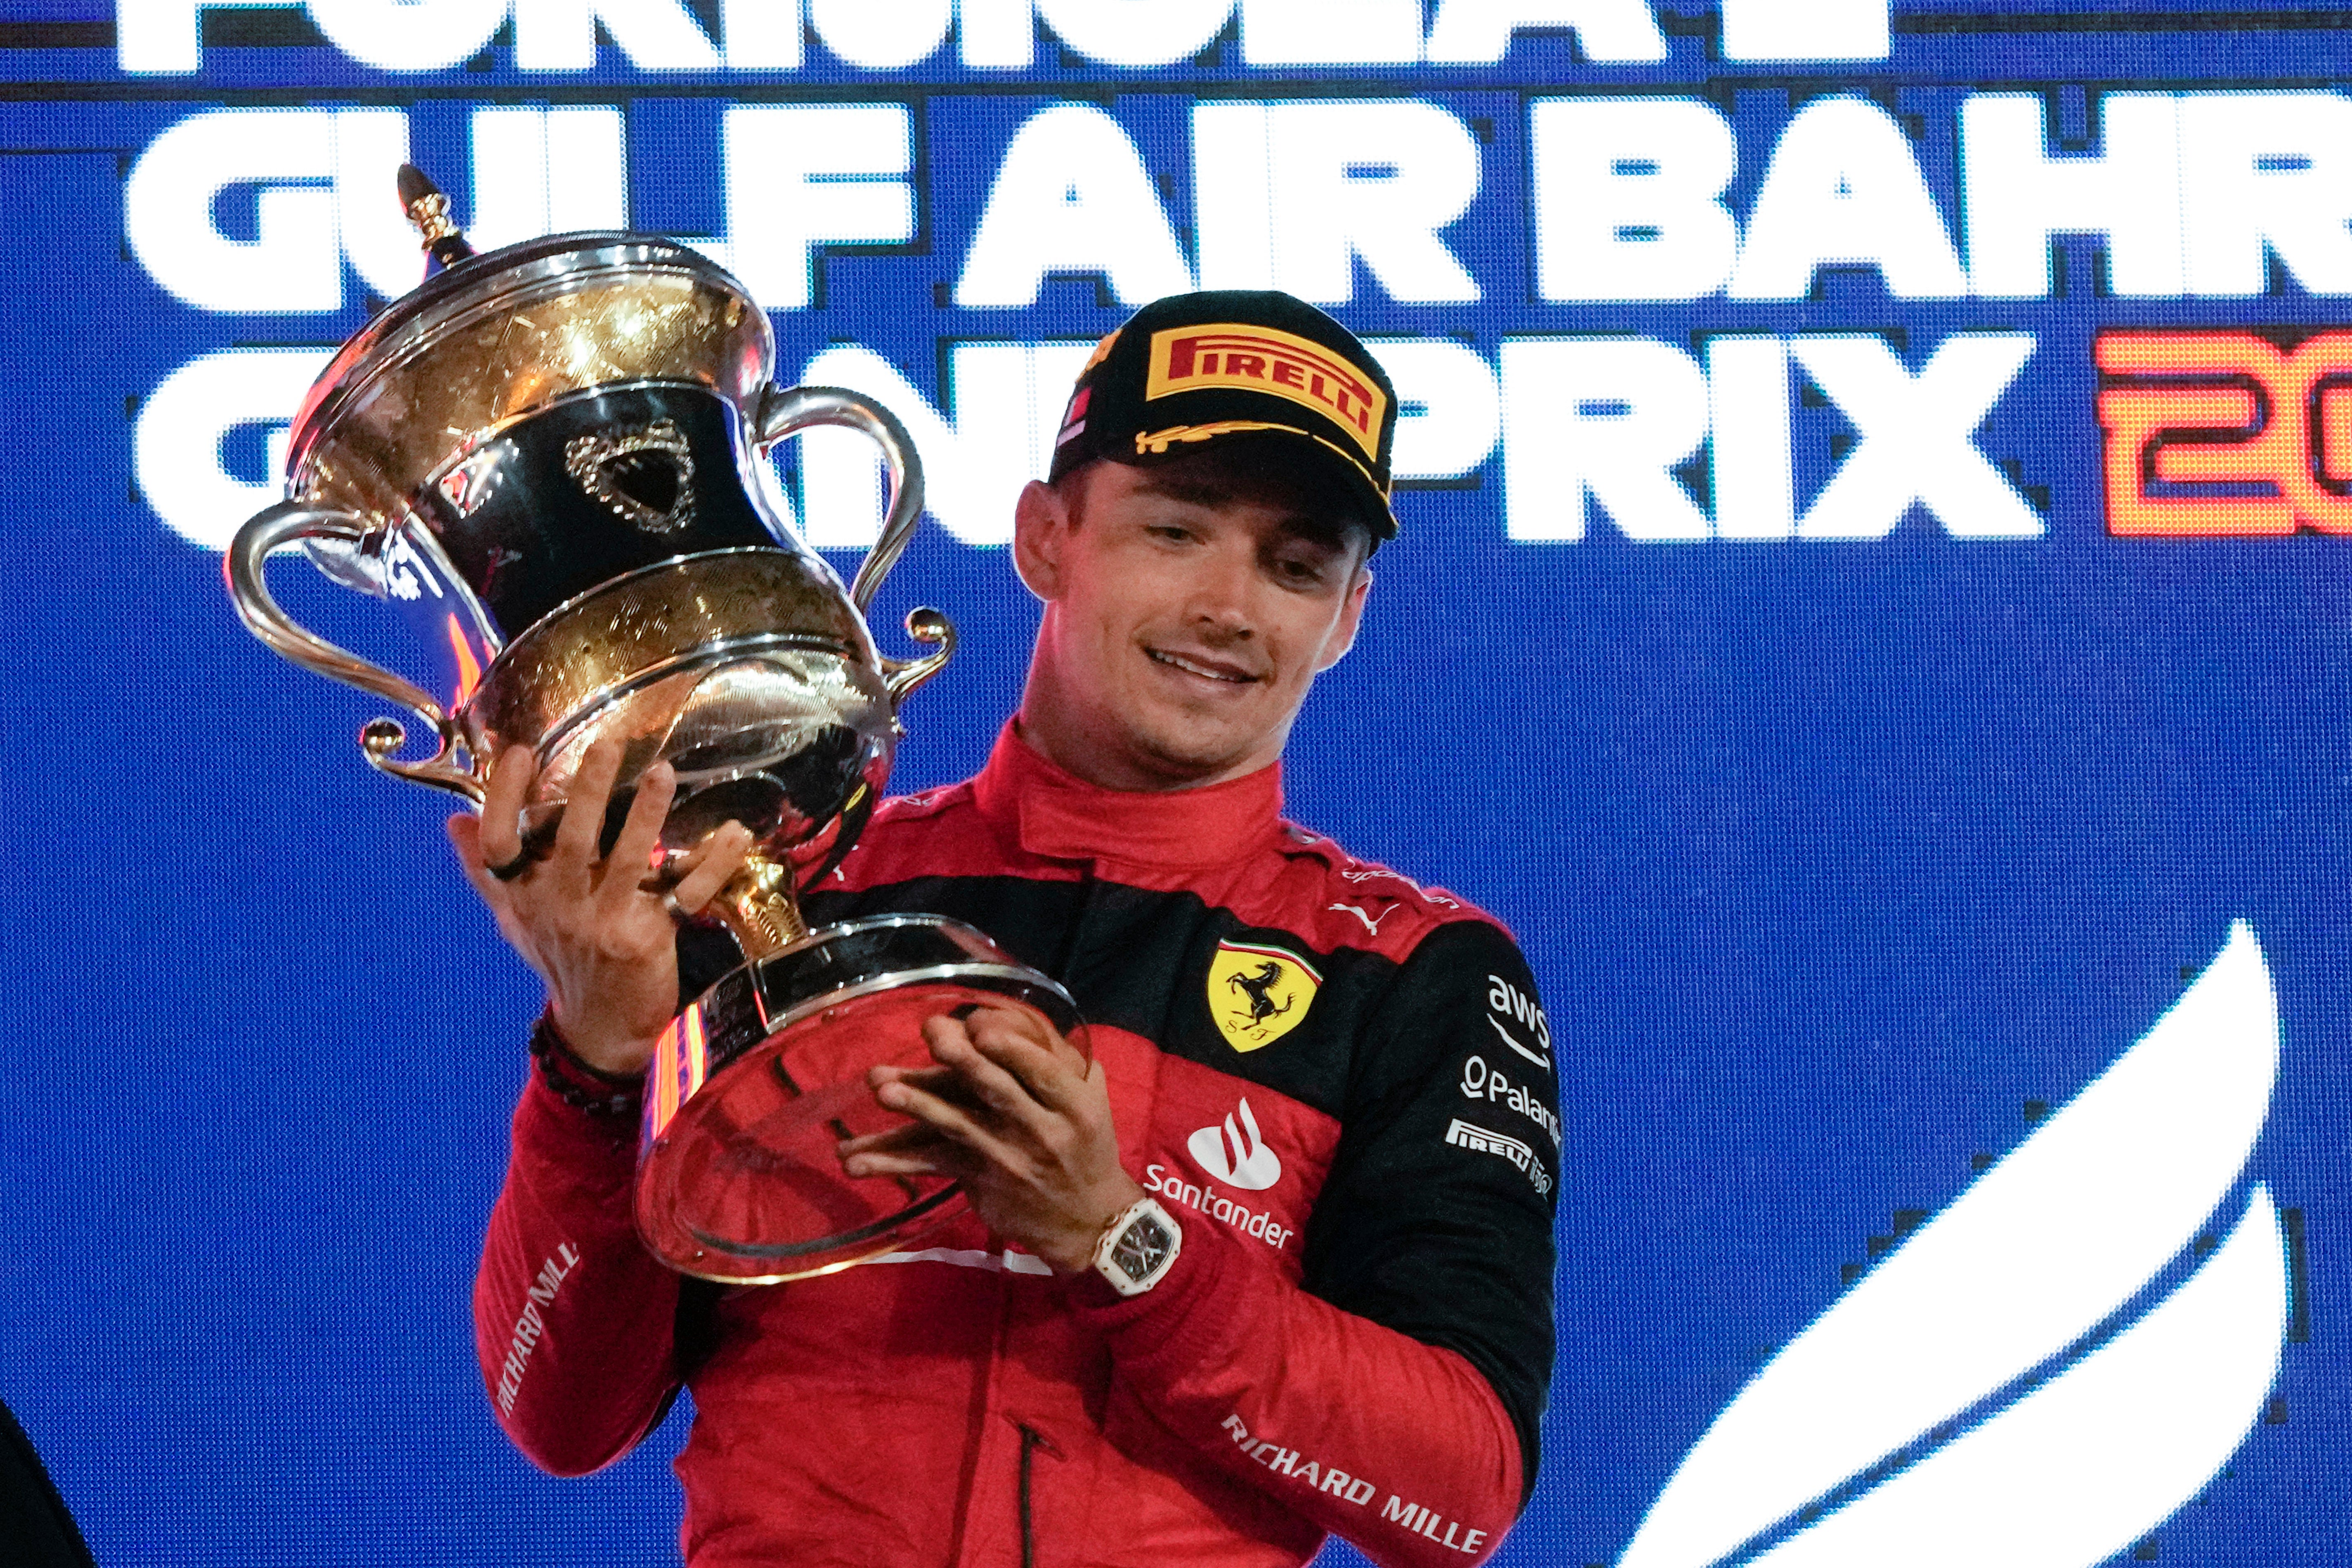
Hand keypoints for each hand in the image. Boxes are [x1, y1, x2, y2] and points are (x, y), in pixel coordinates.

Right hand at [446, 738, 753, 1074]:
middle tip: (606, 745)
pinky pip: (686, 894)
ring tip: (663, 773)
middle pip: (571, 843)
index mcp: (526, 898)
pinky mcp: (651, 936)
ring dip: (648, 816)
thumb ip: (486, 871)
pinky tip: (736, 833)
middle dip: (588, 793)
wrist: (599, 1028)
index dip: (502, 798)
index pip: (500, 845)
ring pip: (630, 861)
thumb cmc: (560, 961)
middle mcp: (563, 908)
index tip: (518, 752)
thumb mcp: (515, 919)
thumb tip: (455, 820)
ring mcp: (608, 923)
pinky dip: (714, 864)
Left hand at [836, 1006, 1142, 1273]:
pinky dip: (892, 1160)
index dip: (1012, 1048)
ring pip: (958, 1126)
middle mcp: (1043, 1130)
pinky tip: (856, 1160)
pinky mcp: (977, 1179)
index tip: (979, 1026)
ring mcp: (1006, 1158)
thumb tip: (1015, 1017)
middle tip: (931, 1032)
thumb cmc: (1086, 1145)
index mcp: (1075, 1103)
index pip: (1043, 1071)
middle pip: (998, 1090)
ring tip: (883, 1089)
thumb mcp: (1092, 1099)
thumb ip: (1061, 1062)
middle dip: (962, 1061)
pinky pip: (932, 1162)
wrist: (1088, 1219)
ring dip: (918, 1106)